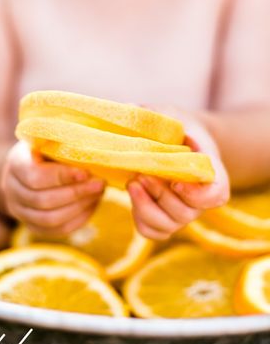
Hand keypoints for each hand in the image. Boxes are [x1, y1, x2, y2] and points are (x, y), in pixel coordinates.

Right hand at [0, 142, 105, 235]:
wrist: (34, 162)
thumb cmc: (48, 145)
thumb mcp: (52, 138)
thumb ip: (66, 144)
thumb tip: (94, 151)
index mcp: (15, 163)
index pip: (34, 177)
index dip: (61, 177)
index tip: (85, 172)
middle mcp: (11, 188)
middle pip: (41, 200)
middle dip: (75, 193)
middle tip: (99, 184)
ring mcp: (19, 209)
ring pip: (49, 219)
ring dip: (78, 208)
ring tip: (97, 194)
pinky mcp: (32, 225)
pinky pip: (56, 230)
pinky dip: (77, 220)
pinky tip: (91, 205)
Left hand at [126, 120, 229, 240]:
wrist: (170, 142)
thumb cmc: (171, 126)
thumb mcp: (166, 113)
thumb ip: (153, 114)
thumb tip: (128, 111)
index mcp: (210, 172)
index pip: (216, 196)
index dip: (198, 195)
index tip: (176, 181)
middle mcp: (198, 197)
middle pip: (185, 214)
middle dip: (159, 196)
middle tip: (140, 175)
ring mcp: (181, 210)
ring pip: (167, 226)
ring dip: (145, 208)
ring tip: (131, 184)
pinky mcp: (161, 218)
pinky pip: (152, 232)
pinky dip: (139, 219)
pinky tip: (131, 196)